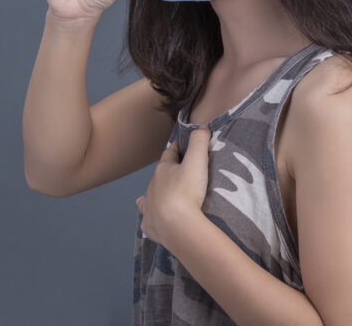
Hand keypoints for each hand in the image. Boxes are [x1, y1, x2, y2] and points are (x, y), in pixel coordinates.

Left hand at [136, 126, 211, 248]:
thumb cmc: (186, 190)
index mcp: (163, 170)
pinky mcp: (150, 224)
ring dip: (156, 194)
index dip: (175, 149)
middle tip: (178, 173)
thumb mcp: (197, 161)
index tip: (180, 145)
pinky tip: (154, 219)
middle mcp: (153, 186)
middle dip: (167, 172)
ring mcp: (149, 206)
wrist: (176, 224)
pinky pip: (149, 219)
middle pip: (159, 175)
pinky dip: (151, 217)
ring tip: (162, 196)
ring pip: (149, 196)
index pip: (169, 154)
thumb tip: (202, 127)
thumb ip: (199, 142)